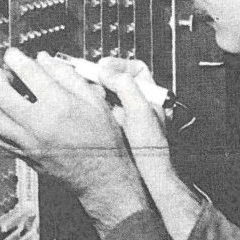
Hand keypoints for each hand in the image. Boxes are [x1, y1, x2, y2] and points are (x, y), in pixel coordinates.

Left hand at [0, 49, 149, 236]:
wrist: (104, 178)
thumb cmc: (103, 140)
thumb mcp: (94, 100)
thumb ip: (68, 76)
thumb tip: (45, 60)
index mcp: (60, 106)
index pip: (29, 75)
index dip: (17, 60)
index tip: (12, 54)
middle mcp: (40, 124)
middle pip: (3, 95)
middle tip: (0, 72)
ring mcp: (30, 143)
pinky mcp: (26, 156)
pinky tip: (0, 114)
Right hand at [96, 58, 172, 182]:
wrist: (145, 174)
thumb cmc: (149, 147)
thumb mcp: (138, 109)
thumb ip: (123, 85)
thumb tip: (105, 70)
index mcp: (151, 96)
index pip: (136, 69)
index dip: (119, 65)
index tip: (103, 67)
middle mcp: (140, 103)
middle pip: (118, 80)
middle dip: (103, 78)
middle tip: (89, 77)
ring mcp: (127, 116)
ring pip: (108, 95)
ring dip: (97, 93)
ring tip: (89, 93)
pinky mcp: (116, 127)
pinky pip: (102, 110)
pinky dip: (95, 107)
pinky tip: (90, 109)